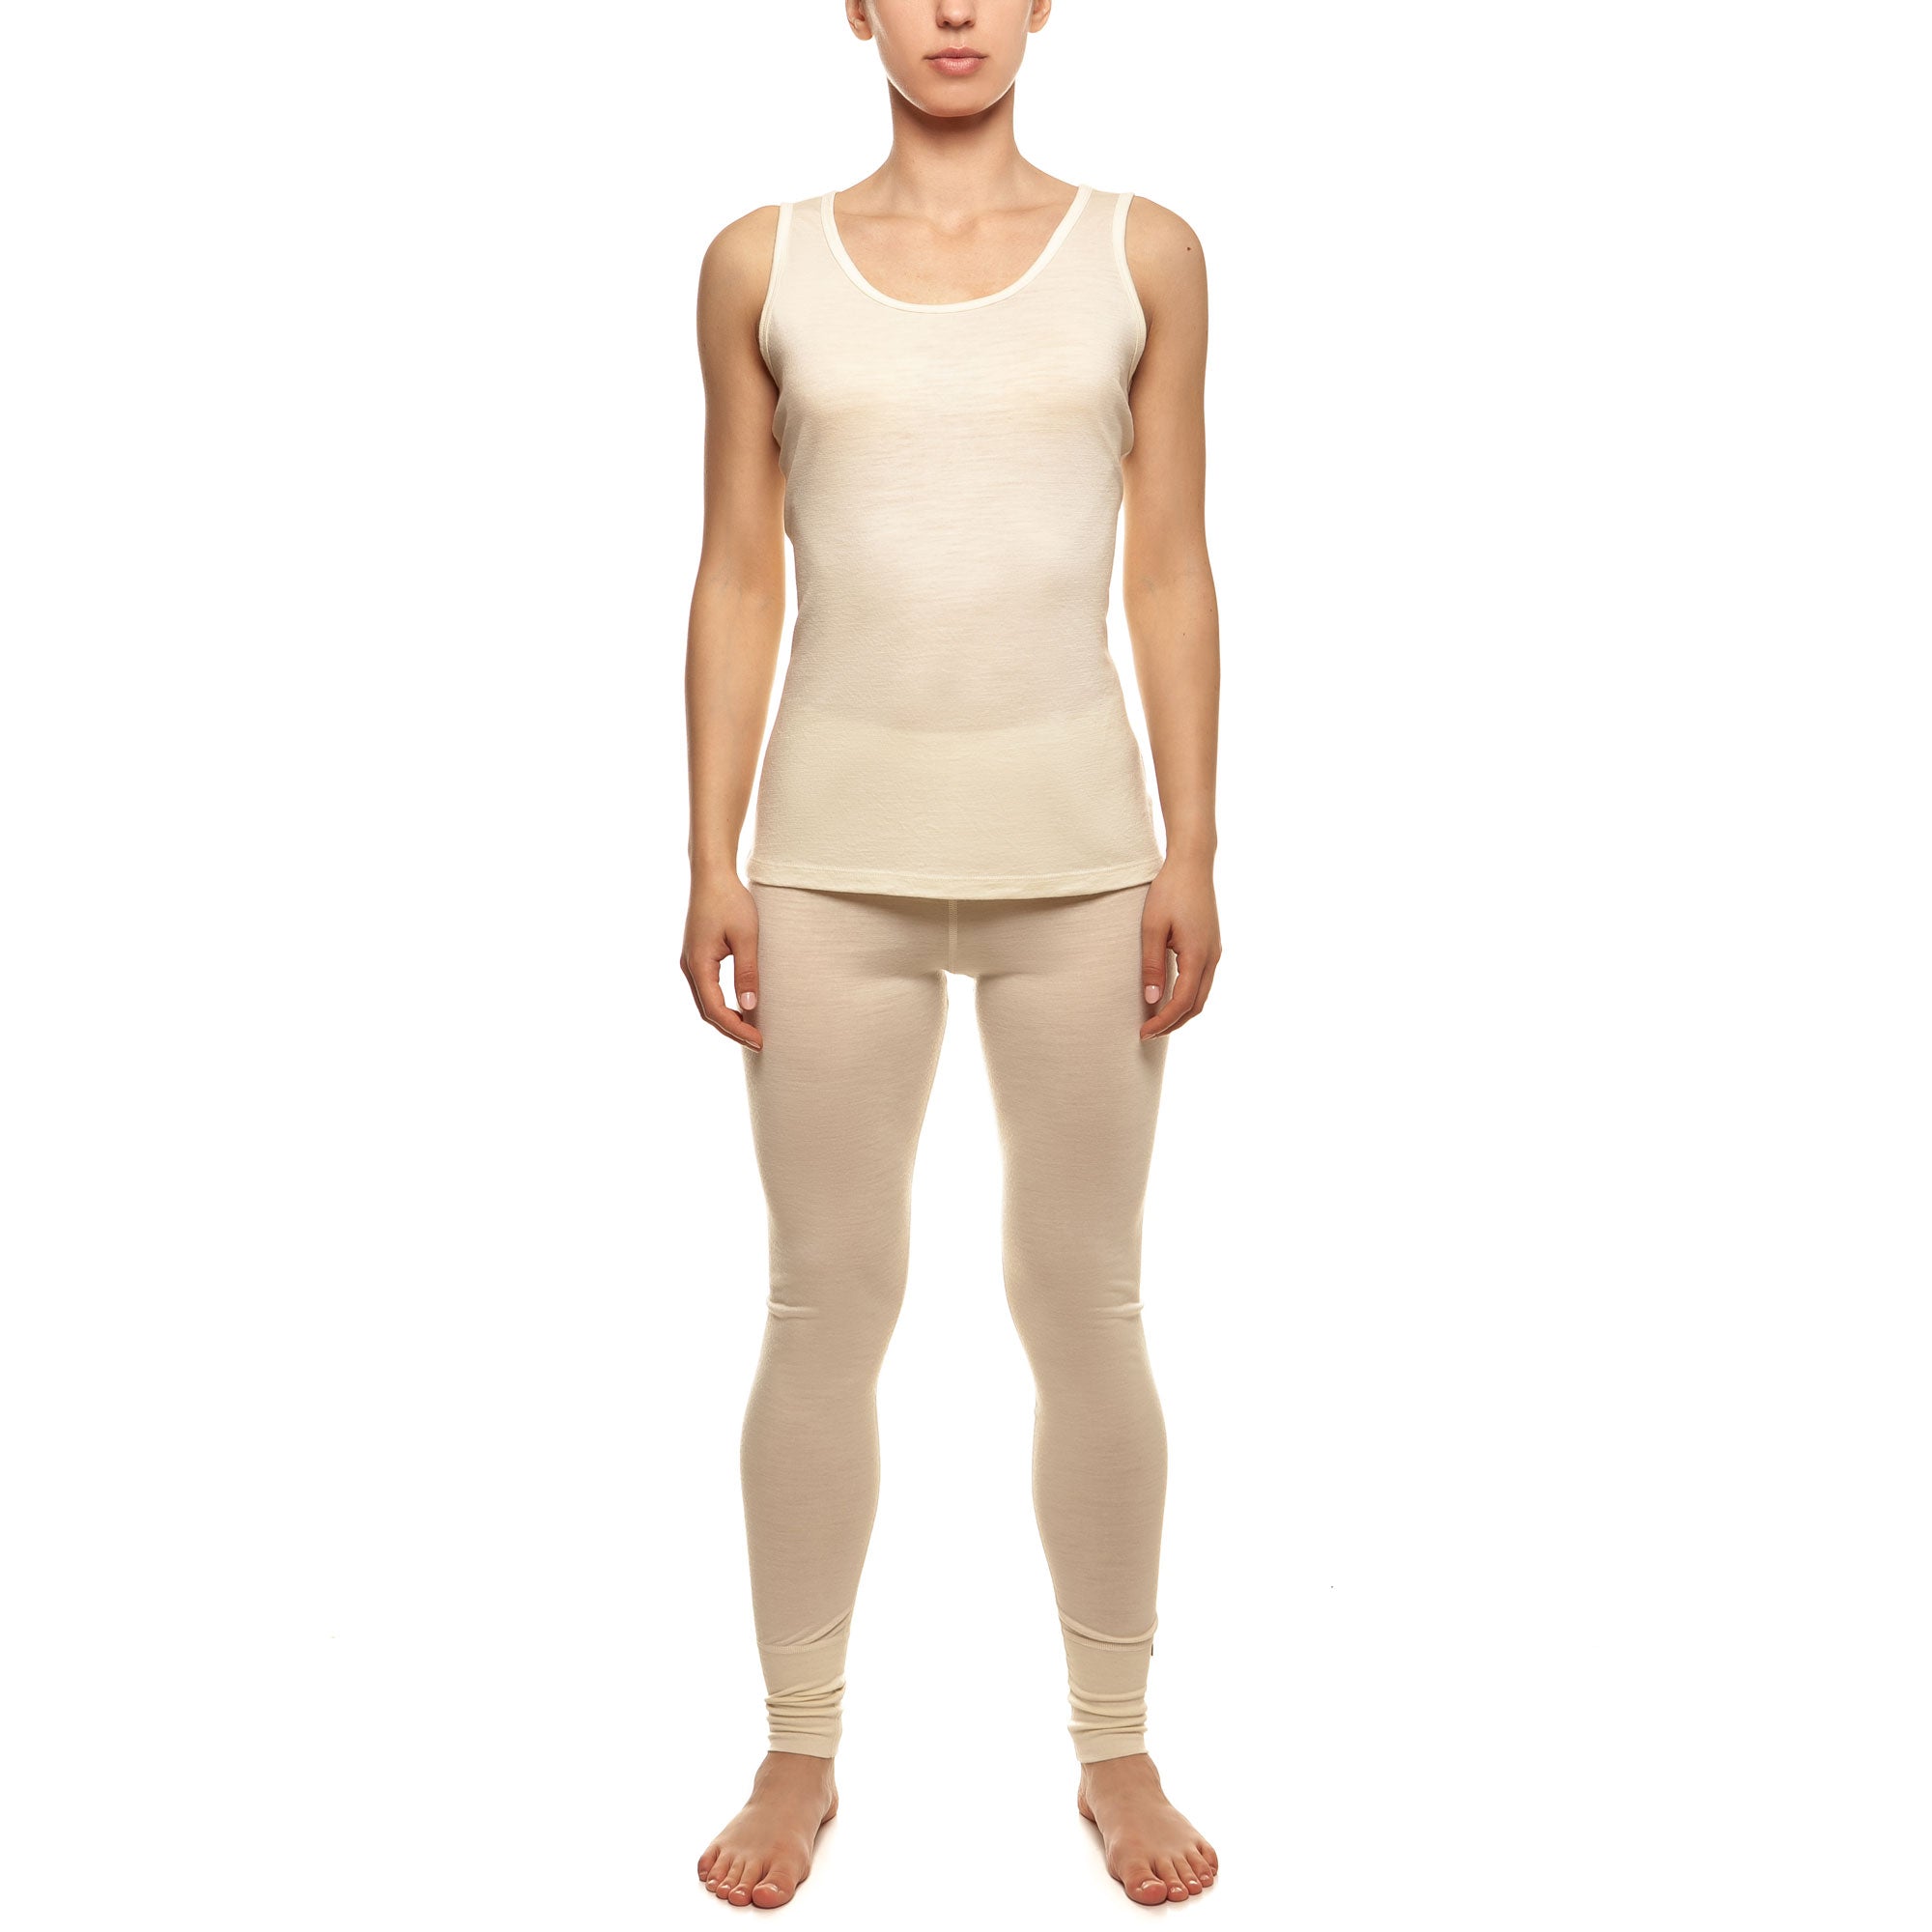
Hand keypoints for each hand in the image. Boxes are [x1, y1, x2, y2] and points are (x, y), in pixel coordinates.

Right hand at [680, 871, 762, 1049]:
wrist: (712, 875)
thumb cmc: (730, 901)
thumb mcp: (746, 937)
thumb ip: (748, 972)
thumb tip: (751, 1008)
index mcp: (698, 965)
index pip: (716, 1010)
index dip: (737, 1030)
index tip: (759, 1041)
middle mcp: (689, 967)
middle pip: (708, 1011)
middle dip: (732, 1030)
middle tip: (759, 1042)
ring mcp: (691, 961)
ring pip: (706, 1002)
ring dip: (727, 1019)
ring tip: (752, 1030)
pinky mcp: (697, 956)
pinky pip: (708, 989)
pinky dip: (723, 1004)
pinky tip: (741, 1008)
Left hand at [1139, 860, 1220, 1039]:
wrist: (1193, 864)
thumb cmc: (1169, 891)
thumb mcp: (1152, 927)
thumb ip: (1152, 965)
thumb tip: (1151, 1000)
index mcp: (1198, 955)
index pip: (1183, 1002)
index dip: (1163, 1022)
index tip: (1143, 1033)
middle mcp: (1212, 957)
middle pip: (1197, 1005)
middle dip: (1173, 1023)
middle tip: (1147, 1033)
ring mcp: (1214, 952)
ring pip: (1202, 995)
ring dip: (1181, 1012)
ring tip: (1156, 1020)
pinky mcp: (1211, 946)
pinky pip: (1202, 981)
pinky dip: (1187, 996)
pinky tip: (1169, 997)